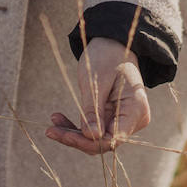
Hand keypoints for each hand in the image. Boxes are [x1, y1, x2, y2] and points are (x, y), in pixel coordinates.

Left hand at [46, 37, 150, 153]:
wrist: (111, 44)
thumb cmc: (106, 57)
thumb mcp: (96, 82)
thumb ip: (94, 110)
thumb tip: (92, 137)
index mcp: (136, 109)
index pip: (113, 138)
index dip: (89, 142)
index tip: (64, 135)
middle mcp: (133, 119)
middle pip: (104, 141)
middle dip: (77, 138)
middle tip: (50, 130)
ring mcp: (123, 120)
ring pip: (97, 138)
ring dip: (73, 133)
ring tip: (52, 124)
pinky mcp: (111, 118)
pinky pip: (94, 129)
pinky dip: (77, 126)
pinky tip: (59, 118)